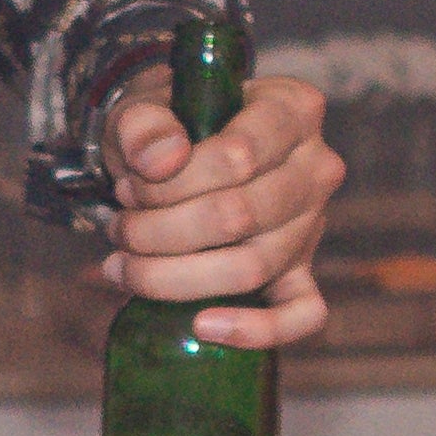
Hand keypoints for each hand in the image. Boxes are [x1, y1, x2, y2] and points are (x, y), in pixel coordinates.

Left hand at [101, 66, 338, 349]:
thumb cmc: (168, 127)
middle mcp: (317, 167)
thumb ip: (145, 124)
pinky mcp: (304, 271)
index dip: (170, 182)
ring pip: (252, 266)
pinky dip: (256, 329)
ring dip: (174, 275)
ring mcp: (314, 224)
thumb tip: (160, 162)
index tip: (128, 184)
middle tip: (119, 228)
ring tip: (126, 266)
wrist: (179, 152)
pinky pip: (302, 314)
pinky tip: (202, 326)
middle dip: (160, 230)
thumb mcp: (144, 106)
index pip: (237, 156)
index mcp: (293, 109)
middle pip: (240, 216)